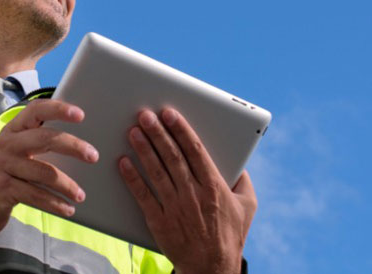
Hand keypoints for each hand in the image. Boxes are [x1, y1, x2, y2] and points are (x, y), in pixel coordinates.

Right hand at [0, 99, 98, 246]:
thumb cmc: (2, 177)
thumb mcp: (14, 155)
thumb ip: (37, 144)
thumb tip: (78, 143)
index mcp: (12, 131)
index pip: (35, 111)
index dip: (58, 109)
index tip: (80, 114)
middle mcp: (6, 144)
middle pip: (45, 138)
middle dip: (73, 146)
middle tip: (93, 155)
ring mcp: (2, 166)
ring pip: (45, 172)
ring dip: (67, 185)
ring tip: (80, 195)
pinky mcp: (2, 189)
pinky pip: (36, 195)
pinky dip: (55, 203)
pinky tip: (68, 209)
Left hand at [118, 108, 256, 273]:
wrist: (212, 269)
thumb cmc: (230, 236)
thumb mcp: (247, 206)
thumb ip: (243, 180)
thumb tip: (238, 160)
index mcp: (214, 186)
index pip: (195, 150)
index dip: (181, 129)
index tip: (169, 113)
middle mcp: (193, 194)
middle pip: (172, 156)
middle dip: (158, 133)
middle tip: (145, 115)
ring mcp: (175, 207)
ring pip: (156, 171)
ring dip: (143, 149)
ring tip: (133, 131)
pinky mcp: (159, 221)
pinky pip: (143, 195)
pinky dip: (132, 178)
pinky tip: (123, 162)